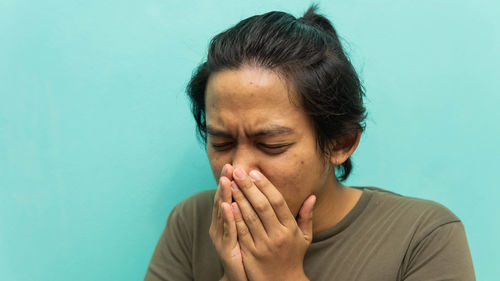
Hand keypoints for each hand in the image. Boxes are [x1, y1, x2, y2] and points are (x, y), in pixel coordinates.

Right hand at [209, 164, 247, 280]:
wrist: (246, 277)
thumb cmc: (249, 252)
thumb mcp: (249, 230)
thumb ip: (252, 211)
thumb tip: (257, 192)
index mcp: (228, 220)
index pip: (229, 196)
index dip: (230, 181)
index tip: (233, 165)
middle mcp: (222, 226)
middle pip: (222, 200)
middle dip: (225, 183)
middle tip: (228, 166)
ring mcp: (222, 237)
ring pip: (223, 213)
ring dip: (223, 196)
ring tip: (225, 180)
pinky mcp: (226, 248)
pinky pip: (228, 231)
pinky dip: (227, 218)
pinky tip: (228, 205)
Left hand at [230, 167, 315, 280]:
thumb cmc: (293, 257)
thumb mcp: (304, 238)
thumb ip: (306, 216)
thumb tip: (312, 196)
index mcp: (290, 229)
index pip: (277, 201)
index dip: (265, 185)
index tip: (255, 172)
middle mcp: (278, 236)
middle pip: (262, 206)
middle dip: (249, 187)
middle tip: (238, 171)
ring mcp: (264, 245)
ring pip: (250, 217)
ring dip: (239, 198)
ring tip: (230, 182)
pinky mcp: (251, 254)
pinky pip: (242, 232)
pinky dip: (235, 217)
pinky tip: (228, 204)